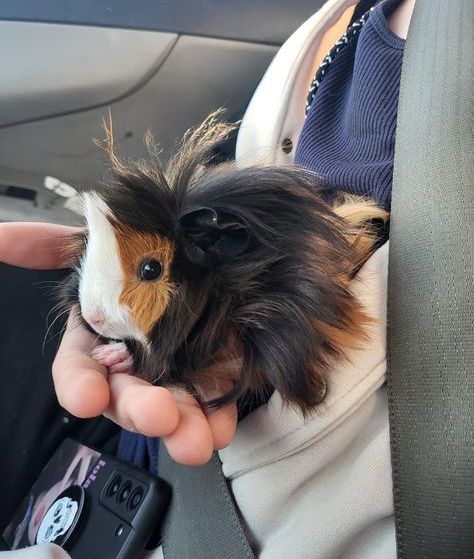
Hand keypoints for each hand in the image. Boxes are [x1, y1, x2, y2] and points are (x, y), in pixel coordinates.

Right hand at [0, 221, 237, 464]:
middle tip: (156, 416)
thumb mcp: (92, 242)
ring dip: (182, 426)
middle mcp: (132, 362)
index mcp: (97, 339)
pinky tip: (221, 426)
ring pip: (171, 406)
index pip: (78, 370)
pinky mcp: (211, 369)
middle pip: (128, 395)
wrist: (194, 250)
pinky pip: (212, 398)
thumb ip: (45, 246)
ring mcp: (173, 370)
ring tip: (195, 440)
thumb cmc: (136, 250)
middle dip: (139, 410)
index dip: (79, 384)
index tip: (85, 398)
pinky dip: (216, 415)